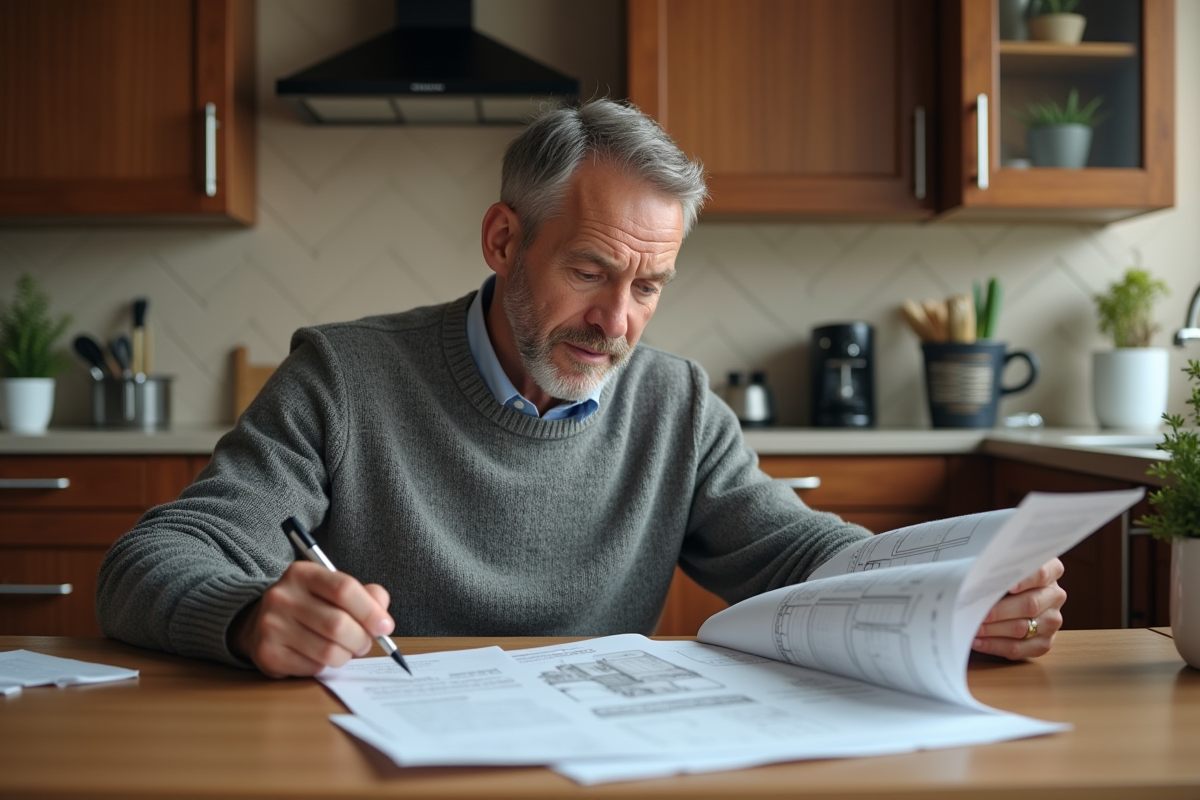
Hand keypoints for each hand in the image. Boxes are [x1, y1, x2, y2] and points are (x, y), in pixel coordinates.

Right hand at [229, 561, 394, 677]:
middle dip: (361, 639)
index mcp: (303, 573)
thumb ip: (365, 596)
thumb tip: (383, 621)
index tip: (385, 626)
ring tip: (344, 650)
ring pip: (328, 651)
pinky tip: (319, 656)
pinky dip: (325, 666)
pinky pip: (312, 668)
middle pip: (338, 624)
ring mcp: (271, 625)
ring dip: (346, 656)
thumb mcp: (333, 589)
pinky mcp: (267, 653)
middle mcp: (282, 596)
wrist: (260, 622)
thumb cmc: (310, 605)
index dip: (370, 611)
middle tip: (365, 643)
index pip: (344, 589)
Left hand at [972, 558, 1065, 659]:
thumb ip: (996, 571)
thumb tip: (978, 582)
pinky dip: (995, 645)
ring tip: (973, 627)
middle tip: (975, 611)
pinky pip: (1019, 648)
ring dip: (993, 629)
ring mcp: (1052, 621)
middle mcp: (1055, 596)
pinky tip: (978, 641)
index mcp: (1051, 570)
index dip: (1025, 580)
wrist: (1011, 596)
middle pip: (1030, 604)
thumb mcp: (1002, 567)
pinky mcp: (1044, 642)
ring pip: (1022, 628)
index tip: (1009, 586)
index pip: (1041, 573)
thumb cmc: (1001, 577)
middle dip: (999, 610)